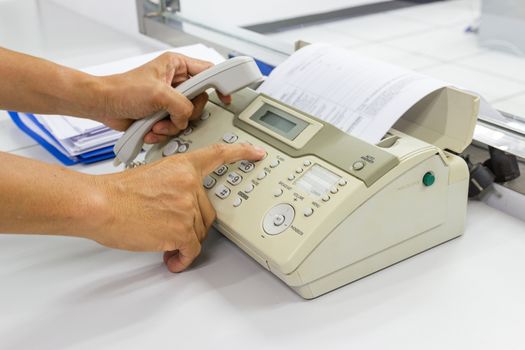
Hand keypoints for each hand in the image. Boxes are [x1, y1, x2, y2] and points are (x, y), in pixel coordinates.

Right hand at [91, 143, 264, 271]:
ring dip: (183, 240)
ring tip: (159, 238)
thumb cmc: (118, 192)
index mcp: (183, 167)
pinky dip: (182, 257)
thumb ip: (174, 185)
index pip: (218, 155)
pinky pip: (192, 249)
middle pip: (206, 211)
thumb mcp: (152, 175)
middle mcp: (190, 185)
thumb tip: (180, 205)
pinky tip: (172, 259)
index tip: (256, 153)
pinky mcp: (181, 230)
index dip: (241, 153)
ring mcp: (187, 208)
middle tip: (170, 225)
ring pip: (198, 231)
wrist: (100, 204)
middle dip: (192, 222)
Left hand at [95, 52, 230, 143]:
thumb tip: (187, 117)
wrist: (103, 106)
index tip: (226, 97)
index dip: (219, 84)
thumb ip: (182, 105)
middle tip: (172, 114)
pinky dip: (163, 132)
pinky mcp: (163, 114)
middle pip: (200, 102)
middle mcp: (176, 82)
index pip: (208, 71)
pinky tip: (150, 129)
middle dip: (184, 114)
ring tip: (155, 124)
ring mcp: (169, 100)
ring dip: (171, 126)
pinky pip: (175, 127)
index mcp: (177, 66)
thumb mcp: (159, 94)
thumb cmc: (122, 90)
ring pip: (187, 118)